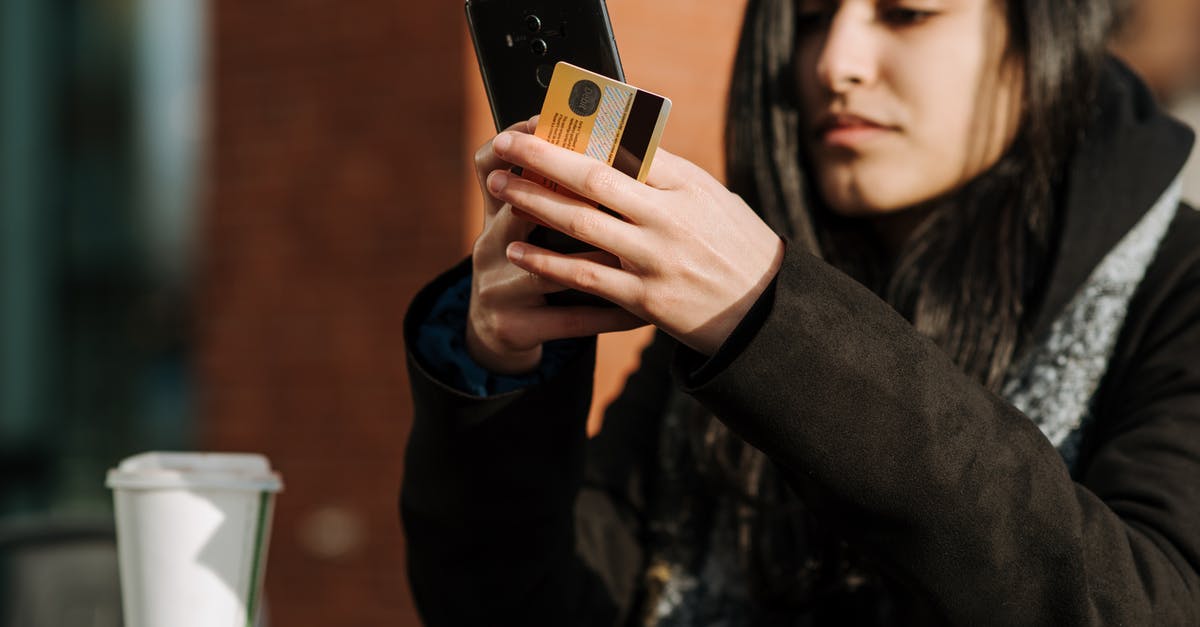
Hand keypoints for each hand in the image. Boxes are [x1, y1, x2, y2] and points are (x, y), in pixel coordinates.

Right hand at [466, 118, 645, 374]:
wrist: (496, 328)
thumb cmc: (524, 260)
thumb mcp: (520, 224)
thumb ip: (555, 189)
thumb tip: (608, 141)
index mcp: (494, 214)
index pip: (488, 164)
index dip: (525, 146)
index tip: (566, 125)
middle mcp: (487, 246)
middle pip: (520, 213)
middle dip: (572, 196)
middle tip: (624, 186)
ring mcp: (498, 289)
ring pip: (553, 272)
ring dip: (602, 260)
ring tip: (646, 254)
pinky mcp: (515, 327)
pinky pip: (571, 319)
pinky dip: (610, 314)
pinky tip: (643, 312)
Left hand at [486, 131, 784, 355]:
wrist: (763, 312)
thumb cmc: (733, 245)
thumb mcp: (710, 198)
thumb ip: (664, 176)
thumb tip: (611, 146)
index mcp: (687, 184)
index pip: (625, 147)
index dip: (576, 134)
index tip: (541, 123)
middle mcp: (670, 218)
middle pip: (593, 179)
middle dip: (541, 159)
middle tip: (503, 146)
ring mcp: (656, 259)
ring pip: (581, 224)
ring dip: (533, 203)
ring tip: (499, 188)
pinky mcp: (645, 300)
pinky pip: (585, 276)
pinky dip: (546, 261)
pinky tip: (517, 249)